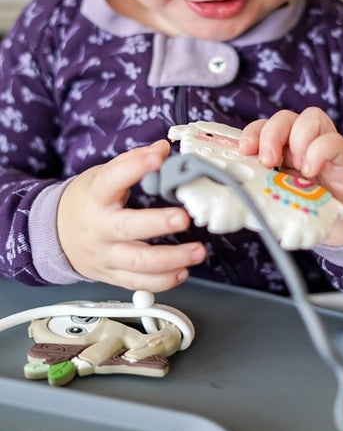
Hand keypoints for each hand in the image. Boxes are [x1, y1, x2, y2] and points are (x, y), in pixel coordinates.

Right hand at [57, 140, 205, 291]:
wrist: (56, 235)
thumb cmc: (85, 203)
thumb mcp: (100, 176)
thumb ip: (132, 162)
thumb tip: (162, 148)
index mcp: (95, 197)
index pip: (112, 180)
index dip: (134, 168)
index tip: (157, 159)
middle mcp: (100, 228)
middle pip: (128, 228)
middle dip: (158, 224)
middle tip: (183, 218)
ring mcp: (106, 254)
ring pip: (137, 262)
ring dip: (171, 259)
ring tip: (197, 251)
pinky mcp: (112, 275)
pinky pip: (138, 282)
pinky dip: (163, 281)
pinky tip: (182, 271)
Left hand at [239, 108, 342, 246]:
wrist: (340, 227)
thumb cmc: (305, 208)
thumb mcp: (275, 196)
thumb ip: (257, 186)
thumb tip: (231, 188)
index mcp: (280, 149)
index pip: (263, 126)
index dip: (251, 133)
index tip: (244, 151)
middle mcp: (301, 142)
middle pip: (284, 117)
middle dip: (271, 134)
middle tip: (268, 161)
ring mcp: (323, 145)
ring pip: (311, 117)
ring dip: (298, 138)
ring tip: (297, 167)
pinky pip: (333, 140)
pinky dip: (319, 151)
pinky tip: (311, 171)